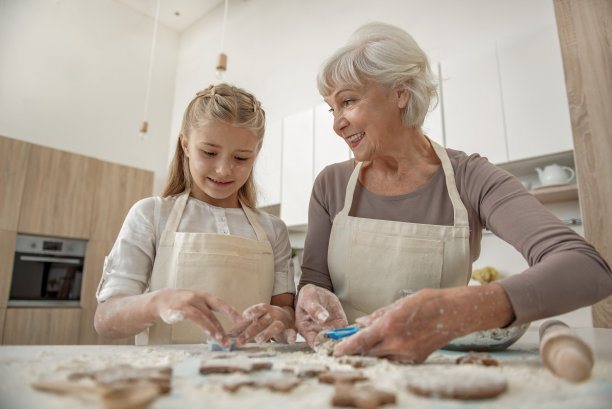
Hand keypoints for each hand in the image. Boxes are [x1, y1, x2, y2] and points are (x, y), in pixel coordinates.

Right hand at [150, 288, 242, 348]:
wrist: (162, 299)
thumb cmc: (185, 304)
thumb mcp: (200, 305)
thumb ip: (210, 316)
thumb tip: (223, 334)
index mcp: (204, 297)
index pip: (220, 304)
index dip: (231, 311)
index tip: (241, 320)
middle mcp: (196, 299)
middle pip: (210, 314)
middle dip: (220, 329)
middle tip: (228, 341)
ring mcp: (184, 304)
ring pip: (198, 317)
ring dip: (209, 328)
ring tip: (217, 339)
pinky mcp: (173, 311)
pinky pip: (179, 315)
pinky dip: (181, 317)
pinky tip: (185, 322)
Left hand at [231, 303, 296, 345]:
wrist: (287, 318)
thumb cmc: (267, 320)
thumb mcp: (257, 320)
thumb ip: (243, 326)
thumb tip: (228, 335)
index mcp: (264, 310)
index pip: (256, 311)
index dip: (251, 313)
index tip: (244, 317)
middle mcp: (273, 315)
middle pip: (261, 322)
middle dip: (250, 331)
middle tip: (240, 341)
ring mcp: (282, 323)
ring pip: (275, 326)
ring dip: (267, 333)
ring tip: (258, 340)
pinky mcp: (290, 332)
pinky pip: (292, 333)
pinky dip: (292, 336)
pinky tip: (290, 341)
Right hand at [295, 284, 347, 345]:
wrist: (317, 291)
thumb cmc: (308, 296)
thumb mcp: (308, 299)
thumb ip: (314, 309)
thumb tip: (322, 318)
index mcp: (306, 329)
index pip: (314, 343)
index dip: (323, 347)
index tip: (332, 345)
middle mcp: (318, 332)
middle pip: (328, 344)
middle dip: (337, 346)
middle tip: (345, 343)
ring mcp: (330, 329)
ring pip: (338, 339)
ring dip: (346, 340)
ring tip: (352, 339)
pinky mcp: (339, 323)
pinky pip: (346, 331)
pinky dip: (351, 333)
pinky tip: (356, 332)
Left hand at [333, 285, 513, 362]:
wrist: (455, 314)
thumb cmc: (428, 303)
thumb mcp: (399, 303)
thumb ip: (378, 315)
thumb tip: (361, 323)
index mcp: (389, 326)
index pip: (361, 341)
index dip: (346, 347)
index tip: (336, 351)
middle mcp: (396, 343)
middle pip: (368, 352)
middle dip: (357, 350)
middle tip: (347, 346)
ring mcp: (407, 353)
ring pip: (381, 356)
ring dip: (373, 350)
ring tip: (372, 341)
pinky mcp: (415, 359)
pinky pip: (395, 358)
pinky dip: (389, 352)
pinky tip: (392, 342)